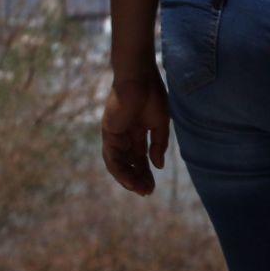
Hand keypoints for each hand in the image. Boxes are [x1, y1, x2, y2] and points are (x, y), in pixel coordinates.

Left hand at [101, 74, 169, 195]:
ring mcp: (114, 134)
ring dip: (128, 178)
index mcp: (137, 133)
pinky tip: (129, 180)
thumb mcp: (160, 125)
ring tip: (139, 190)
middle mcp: (123, 136)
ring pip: (118, 163)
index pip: (140, 158)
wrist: (139, 77)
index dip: (146, 173)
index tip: (152, 187)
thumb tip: (159, 166)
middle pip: (129, 163)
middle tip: (146, 193)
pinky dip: (119, 170)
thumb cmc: (152, 95)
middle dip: (137, 179)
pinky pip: (112, 156)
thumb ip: (159, 145)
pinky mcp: (109, 132)